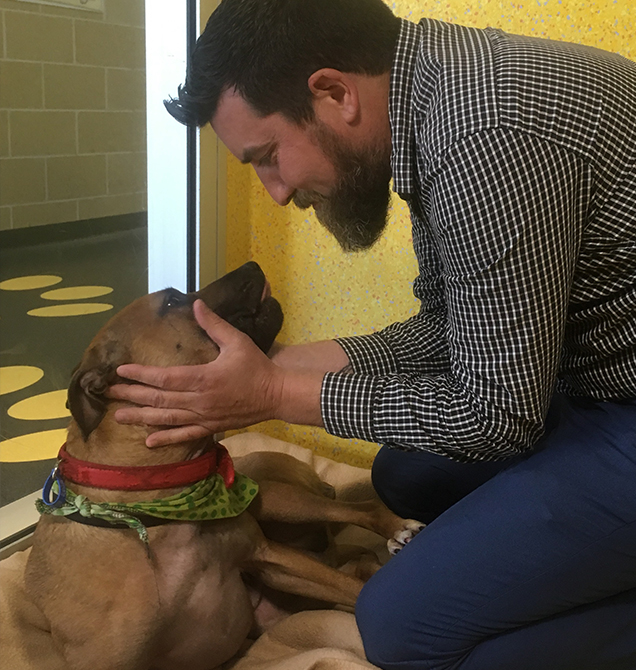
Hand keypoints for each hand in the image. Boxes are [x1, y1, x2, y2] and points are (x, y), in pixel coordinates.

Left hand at [107, 300, 285, 446]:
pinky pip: (184, 435)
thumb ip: (214, 324)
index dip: (140, 374)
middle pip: (158, 399)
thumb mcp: (237, 341)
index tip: (120, 370)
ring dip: (141, 417)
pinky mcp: (211, 427)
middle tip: (108, 393)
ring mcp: (204, 417)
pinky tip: (148, 441)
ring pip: (166, 418)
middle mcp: (199, 400)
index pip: (164, 377)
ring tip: (118, 416)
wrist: (276, 395)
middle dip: (131, 395)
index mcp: (203, 378)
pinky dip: (166, 438)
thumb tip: (196, 303)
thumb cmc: (256, 366)